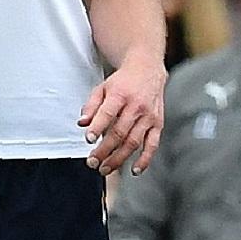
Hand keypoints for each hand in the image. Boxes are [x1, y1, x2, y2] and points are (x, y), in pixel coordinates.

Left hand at [80, 52, 164, 174]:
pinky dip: (145, 159)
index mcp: (120, 94)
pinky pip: (152, 145)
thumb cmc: (123, 81)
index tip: (89, 140)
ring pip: (133, 142)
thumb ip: (91, 106)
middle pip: (119, 132)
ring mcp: (149, 117)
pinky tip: (135, 170)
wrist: (148, 69)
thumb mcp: (102, 87)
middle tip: (92, 162)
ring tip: (105, 169)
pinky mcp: (158, 124)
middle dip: (104, 150)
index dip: (98, 128)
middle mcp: (137, 106)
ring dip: (119, 158)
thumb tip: (82, 124)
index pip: (108, 113)